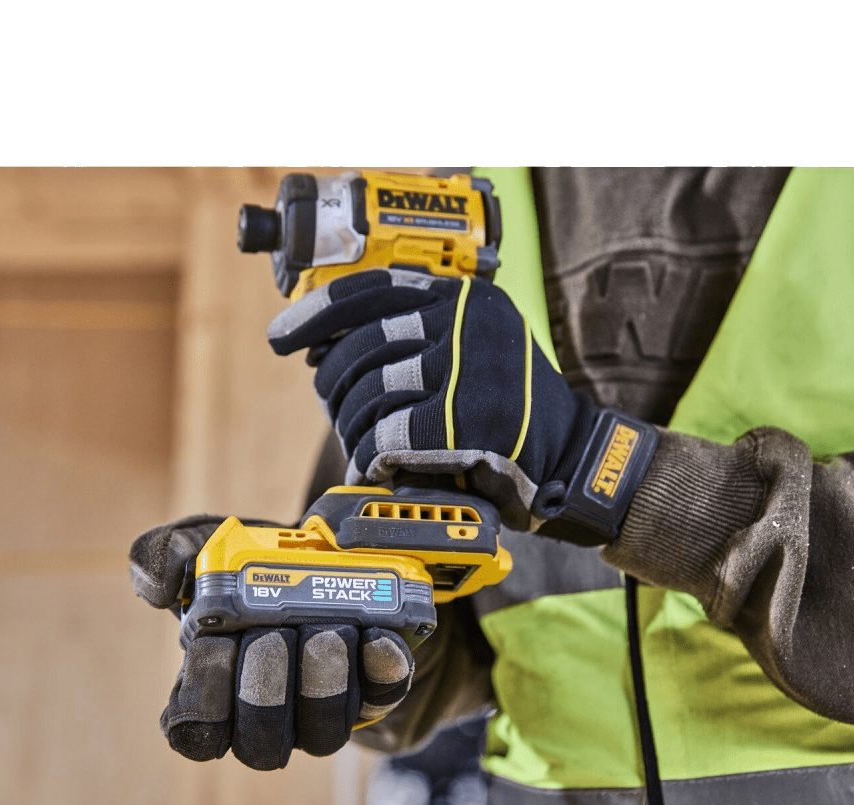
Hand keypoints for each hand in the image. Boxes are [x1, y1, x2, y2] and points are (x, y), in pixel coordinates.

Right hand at [129, 516, 414, 768]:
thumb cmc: (261, 564)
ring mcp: (324, 709)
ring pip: (321, 732)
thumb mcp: (209, 545)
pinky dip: (381, 668)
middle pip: (260, 738)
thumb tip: (158, 590)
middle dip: (265, 685)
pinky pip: (382, 697)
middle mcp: (270, 712)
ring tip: (330, 630)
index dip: (205, 696)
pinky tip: (378, 638)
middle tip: (275, 633)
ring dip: (324, 679)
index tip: (213, 644)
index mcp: (216, 687)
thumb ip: (168, 554)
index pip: (198, 729)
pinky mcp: (377, 692)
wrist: (334, 554)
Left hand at [267, 269, 656, 541]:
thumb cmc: (510, 408)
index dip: (318, 313)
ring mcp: (468, 370)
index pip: (374, 288)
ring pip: (370, 393)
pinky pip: (387, 437)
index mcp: (465, 296)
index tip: (283, 335)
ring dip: (353, 427)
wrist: (570, 456)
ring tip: (360, 444)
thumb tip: (328, 343)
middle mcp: (467, 323)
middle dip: (331, 381)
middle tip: (331, 406)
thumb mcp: (475, 346)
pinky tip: (375, 466)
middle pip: (362, 344)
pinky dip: (371, 456)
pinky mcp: (464, 422)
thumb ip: (418, 333)